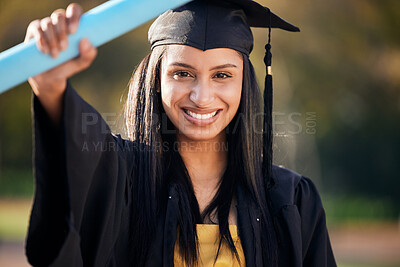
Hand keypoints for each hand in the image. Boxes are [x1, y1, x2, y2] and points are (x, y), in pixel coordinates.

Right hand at [25, 3, 96, 123]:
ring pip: (48, 23)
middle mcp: (60, 23)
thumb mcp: (82, 63)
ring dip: (52, 39)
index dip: (74, 17)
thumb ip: (88, 54)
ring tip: (55, 56)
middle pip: (59, 15)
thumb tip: (85, 40)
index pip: (74, 11)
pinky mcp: (34, 31)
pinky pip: (36, 28)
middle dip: (62, 32)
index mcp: (74, 25)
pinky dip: (41, 39)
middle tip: (64, 48)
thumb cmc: (69, 66)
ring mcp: (46, 26)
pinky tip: (44, 50)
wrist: (51, 77)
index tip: (73, 31)